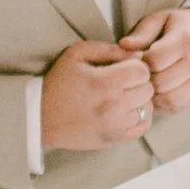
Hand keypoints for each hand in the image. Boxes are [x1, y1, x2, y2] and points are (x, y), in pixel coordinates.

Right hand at [40, 37, 154, 152]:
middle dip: (139, 82)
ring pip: (148, 107)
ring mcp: (115, 125)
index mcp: (104, 83)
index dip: (136, 66)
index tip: (124, 68)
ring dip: (140, 99)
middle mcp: (113, 106)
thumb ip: (109, 49)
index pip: (142, 71)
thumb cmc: (59, 82)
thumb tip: (137, 54)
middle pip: (148, 89)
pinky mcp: (115, 139)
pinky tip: (127, 110)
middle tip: (124, 82)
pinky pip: (143, 126)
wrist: (41, 117)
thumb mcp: (77, 54)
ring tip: (124, 96)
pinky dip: (140, 116)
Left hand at [123, 5, 189, 113]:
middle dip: (146, 80)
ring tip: (150, 84)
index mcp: (185, 40)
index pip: (155, 60)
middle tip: (142, 74)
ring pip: (170, 99)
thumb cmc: (183, 26)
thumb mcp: (162, 19)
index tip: (140, 58)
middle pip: (161, 83)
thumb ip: (143, 33)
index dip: (141, 62)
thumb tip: (123, 46)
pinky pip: (178, 107)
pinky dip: (164, 103)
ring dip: (154, 95)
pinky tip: (160, 92)